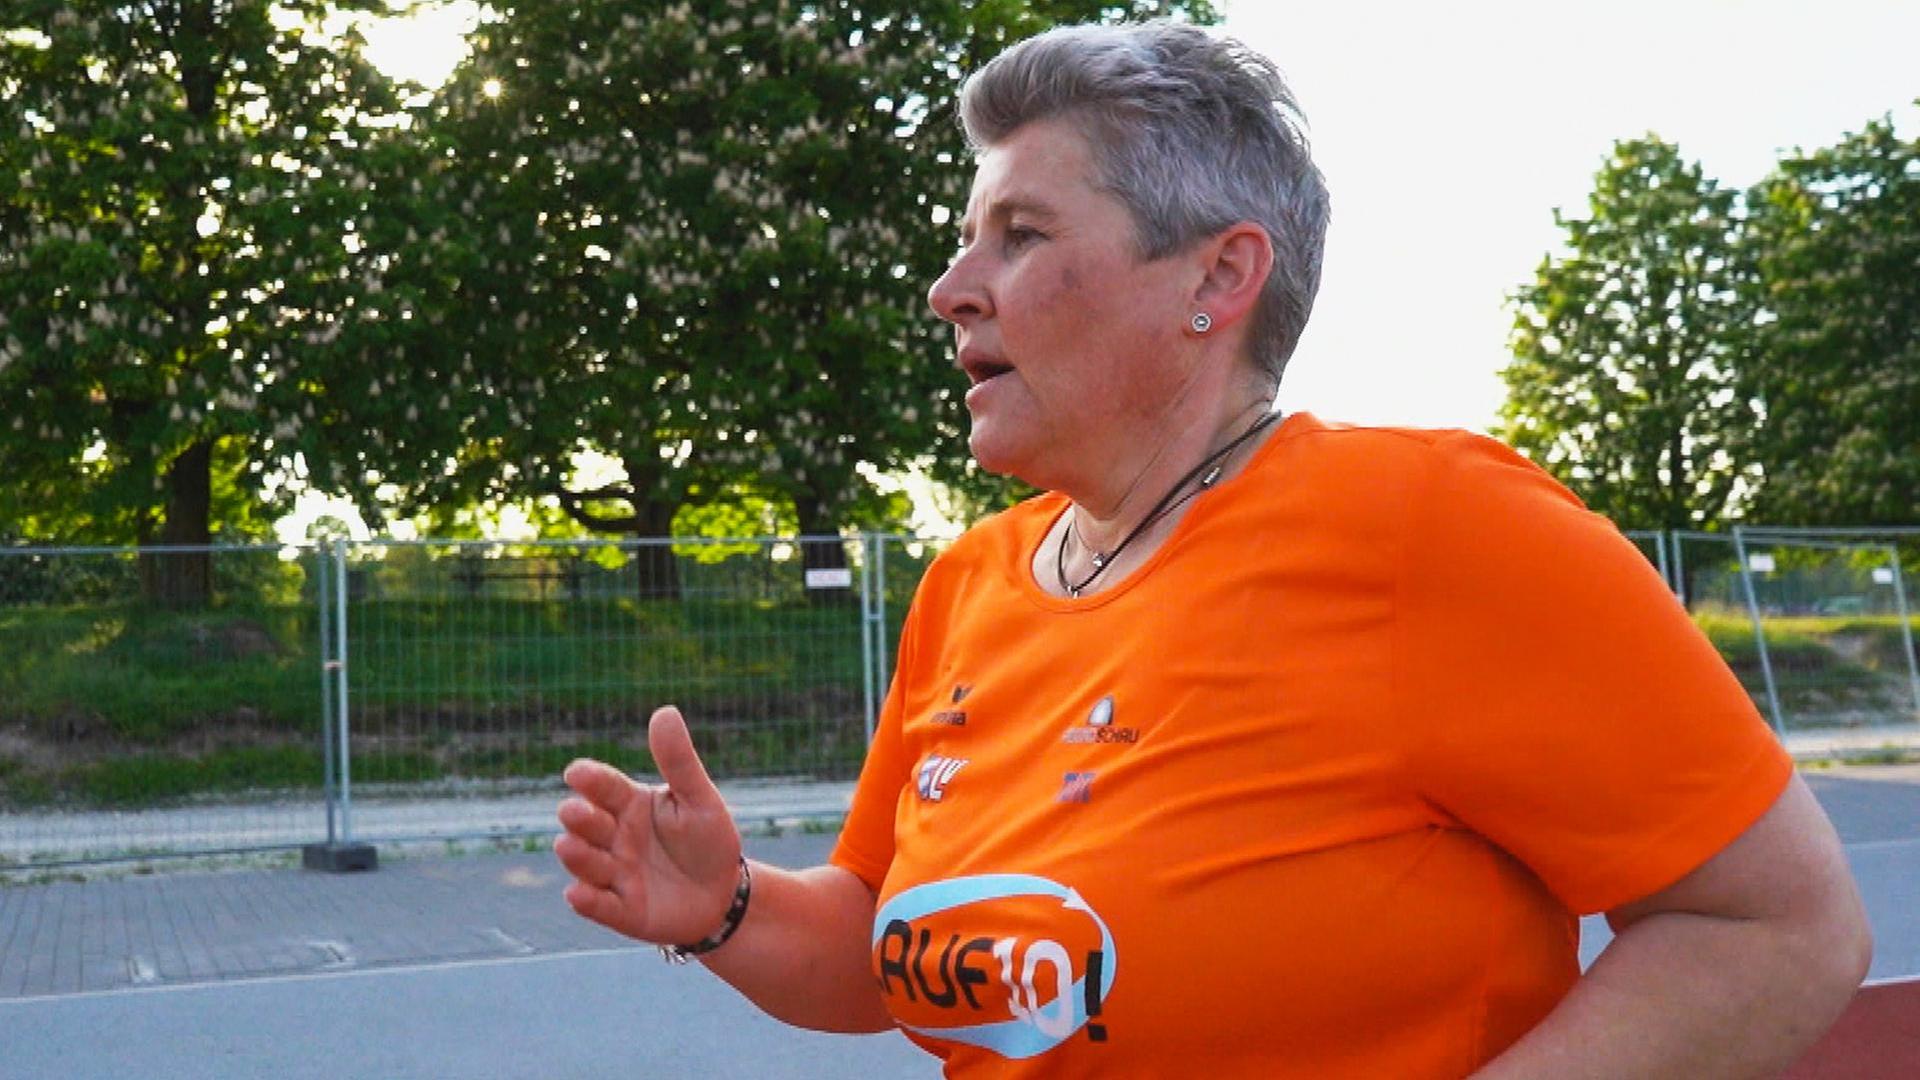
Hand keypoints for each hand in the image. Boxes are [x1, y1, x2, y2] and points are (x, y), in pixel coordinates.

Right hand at [553, 705, 743, 945]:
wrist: (723, 895)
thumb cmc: (707, 841)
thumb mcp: (698, 799)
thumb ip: (679, 761)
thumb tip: (664, 711)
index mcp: (629, 804)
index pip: (604, 787)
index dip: (589, 780)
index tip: (576, 773)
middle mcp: (613, 837)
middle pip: (588, 824)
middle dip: (578, 818)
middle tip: (574, 811)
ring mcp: (614, 874)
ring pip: (586, 863)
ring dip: (577, 856)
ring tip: (568, 845)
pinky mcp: (621, 910)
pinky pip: (599, 906)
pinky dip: (587, 901)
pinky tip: (576, 894)